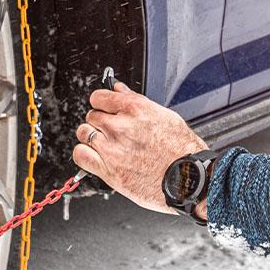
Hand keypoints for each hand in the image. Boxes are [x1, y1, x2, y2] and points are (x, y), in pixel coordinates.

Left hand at [73, 82, 208, 215]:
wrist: (189, 180)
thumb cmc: (183, 150)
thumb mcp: (165, 116)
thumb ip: (136, 101)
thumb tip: (119, 89)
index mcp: (135, 109)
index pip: (99, 97)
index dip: (102, 103)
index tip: (104, 108)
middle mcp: (120, 126)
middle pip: (91, 115)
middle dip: (99, 121)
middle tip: (111, 131)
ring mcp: (111, 148)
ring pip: (83, 133)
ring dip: (90, 137)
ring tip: (104, 144)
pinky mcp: (108, 170)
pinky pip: (80, 155)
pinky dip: (84, 154)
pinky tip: (95, 157)